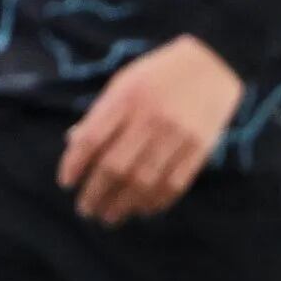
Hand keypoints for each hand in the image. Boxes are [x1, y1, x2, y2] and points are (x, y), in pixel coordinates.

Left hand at [59, 36, 242, 223]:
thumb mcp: (124, 82)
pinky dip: (155, 202)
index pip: (92, 139)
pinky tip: (142, 209)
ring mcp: (177, 135)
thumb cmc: (159, 74)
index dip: (74, 165)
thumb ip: (100, 113)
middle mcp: (150, 118)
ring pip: (144, 182)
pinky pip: (174, 184)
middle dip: (96, 194)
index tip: (67, 183)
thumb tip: (73, 144)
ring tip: (110, 217)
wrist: (213, 64)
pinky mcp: (199, 148)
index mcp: (126, 98)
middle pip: (115, 167)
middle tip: (86, 210)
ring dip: (123, 205)